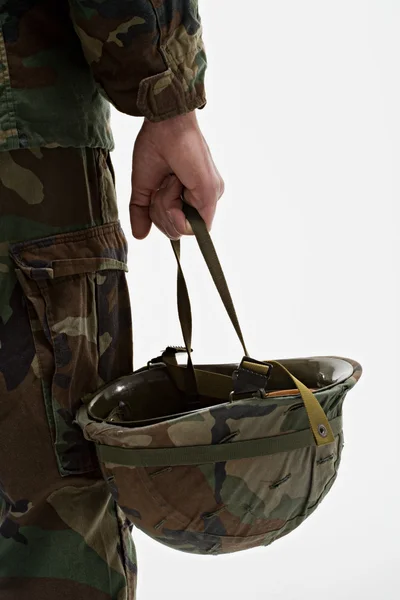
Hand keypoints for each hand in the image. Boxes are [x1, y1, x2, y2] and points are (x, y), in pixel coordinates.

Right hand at [130, 111, 223, 239]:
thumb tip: (140, 236)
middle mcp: (204, 199)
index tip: (157, 192)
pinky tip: (174, 183)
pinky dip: (172, 207)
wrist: (164, 123)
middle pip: (176, 232)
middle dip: (160, 212)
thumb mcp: (144, 187)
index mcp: (192, 196)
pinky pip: (188, 225)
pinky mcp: (210, 195)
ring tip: (170, 179)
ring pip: (180, 230)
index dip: (161, 219)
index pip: (176, 227)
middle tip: (164, 183)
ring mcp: (210, 198)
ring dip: (165, 205)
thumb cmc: (155, 146)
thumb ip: (142, 212)